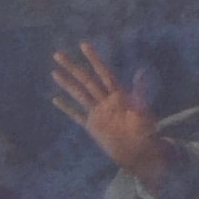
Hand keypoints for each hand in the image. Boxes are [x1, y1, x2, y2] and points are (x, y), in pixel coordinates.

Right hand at [50, 40, 167, 187]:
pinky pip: (77, 115)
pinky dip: (66, 107)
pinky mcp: (92, 126)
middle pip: (86, 80)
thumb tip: (142, 72)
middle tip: (57, 54)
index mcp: (118, 95)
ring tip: (54, 72)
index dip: (94, 58)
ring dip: (67, 84)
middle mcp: (105, 100)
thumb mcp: (143, 112)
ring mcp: (97, 113)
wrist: (139, 153)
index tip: (83, 45)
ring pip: (79, 94)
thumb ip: (140, 93)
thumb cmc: (145, 132)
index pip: (103, 72)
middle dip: (72, 67)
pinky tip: (55, 100)